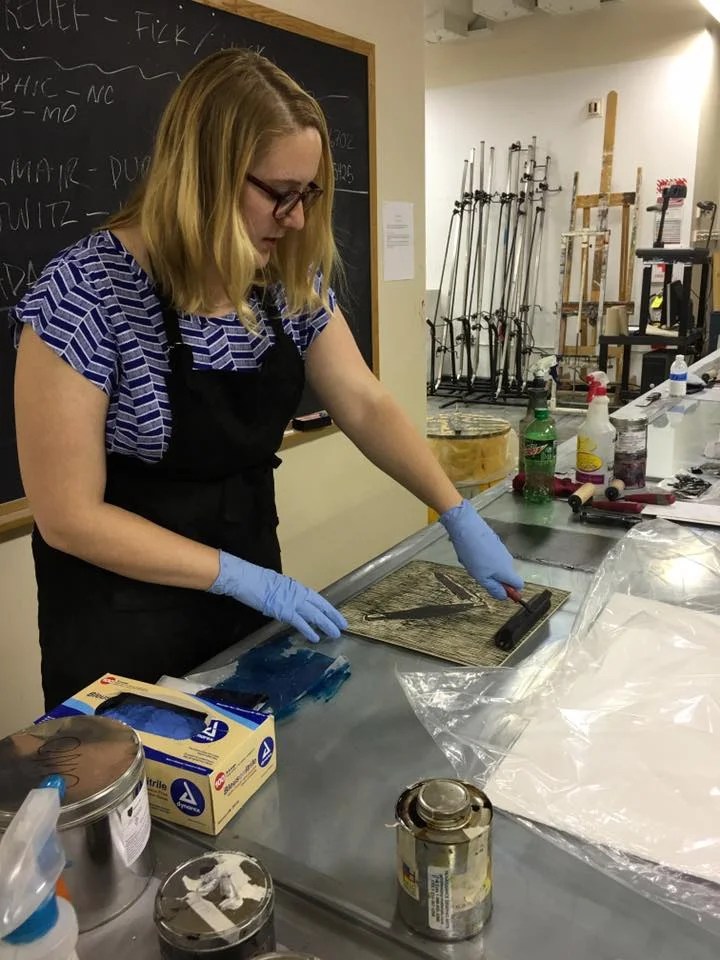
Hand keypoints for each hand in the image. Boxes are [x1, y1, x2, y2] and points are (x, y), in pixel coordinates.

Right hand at [209, 551, 346, 643]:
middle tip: (343, 625)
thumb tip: (288, 602)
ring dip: (326, 624)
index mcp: (296, 587)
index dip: (328, 608)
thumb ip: (285, 594)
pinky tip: (316, 638)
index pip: (317, 599)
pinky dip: (308, 630)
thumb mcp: (275, 586)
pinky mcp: (284, 610)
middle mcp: (298, 593)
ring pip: (314, 614)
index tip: (337, 615)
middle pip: (320, 606)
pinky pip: (300, 622)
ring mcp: (292, 601)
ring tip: (335, 634)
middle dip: (332, 616)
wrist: (245, 578)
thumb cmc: (256, 580)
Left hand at [439, 500, 522, 600]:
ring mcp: (501, 549)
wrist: (467, 527)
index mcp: (507, 570)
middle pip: (506, 575)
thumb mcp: (481, 577)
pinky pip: (491, 555)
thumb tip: (504, 597)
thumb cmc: (474, 554)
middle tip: (478, 574)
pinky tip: (471, 552)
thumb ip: (494, 588)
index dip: (511, 590)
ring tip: (472, 561)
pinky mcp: (494, 541)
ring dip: (485, 567)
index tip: (498, 590)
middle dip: (493, 578)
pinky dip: (482, 557)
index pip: (519, 585)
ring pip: (496, 565)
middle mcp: (508, 559)